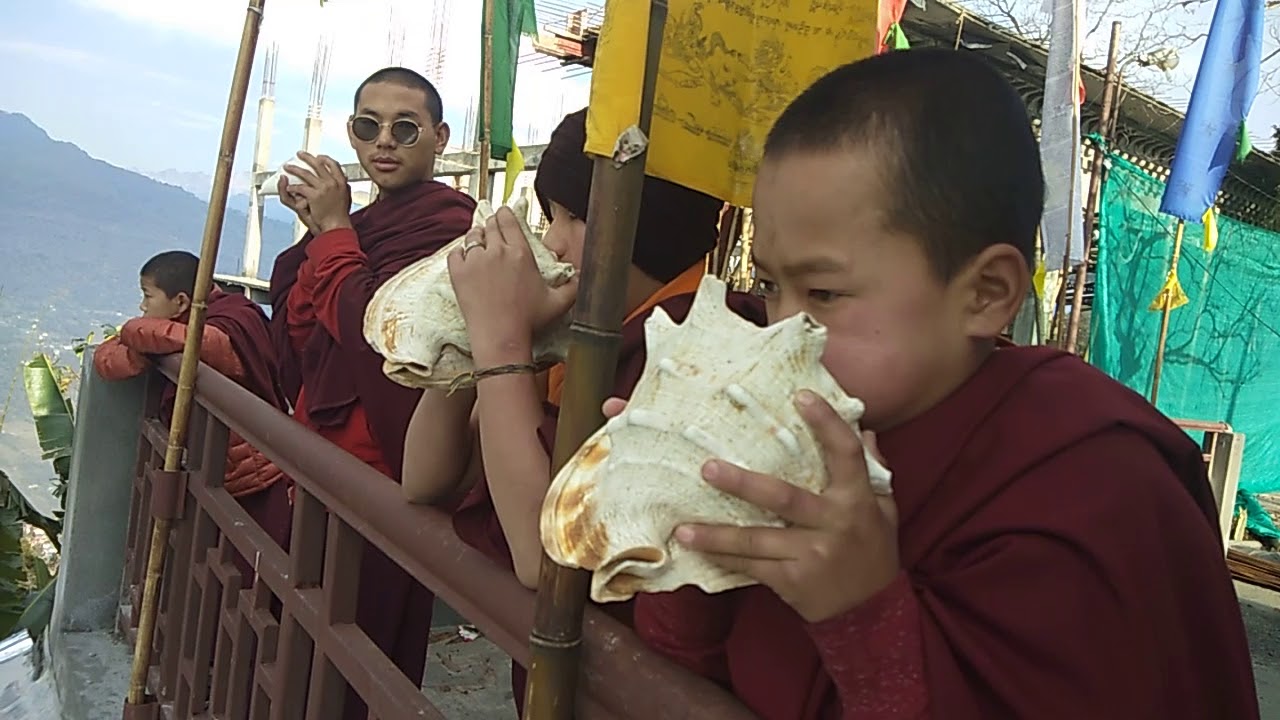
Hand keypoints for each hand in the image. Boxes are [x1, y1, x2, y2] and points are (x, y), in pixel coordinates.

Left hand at [282, 151, 352, 233]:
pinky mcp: (314, 195)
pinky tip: (289, 188)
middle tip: (300, 154)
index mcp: (342, 183)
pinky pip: (300, 188)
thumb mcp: (346, 198)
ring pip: (306, 174)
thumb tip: (345, 178)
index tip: (319, 157)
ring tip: (288, 167)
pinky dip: (293, 188)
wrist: (337, 227)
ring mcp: (323, 188)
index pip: (334, 165)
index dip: (325, 159)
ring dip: (295, 169)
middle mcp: (333, 183)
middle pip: (318, 165)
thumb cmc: (340, 217)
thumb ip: (345, 188)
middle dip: (307, 158)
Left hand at [447, 207, 577, 362]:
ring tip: (478, 240)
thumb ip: (573, 287)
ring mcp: (476, 261)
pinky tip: (463, 256)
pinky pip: (455, 253)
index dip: (505, 214)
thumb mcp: (558, 303)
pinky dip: (459, 252)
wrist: (500, 336)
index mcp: (521, 253)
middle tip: (491, 226)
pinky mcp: (459, 273)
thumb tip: (582, 278)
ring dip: (475, 235)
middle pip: (490, 225)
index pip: (509, 221)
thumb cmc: (528, 321)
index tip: (504, 213)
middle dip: (491, 223)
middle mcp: (497, 251)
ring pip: (472, 236)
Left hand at [674, 390, 898, 622]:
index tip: (801, 396)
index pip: (845, 453)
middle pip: (783, 498)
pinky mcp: (793, 580)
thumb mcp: (883, 511)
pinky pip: (751, 566)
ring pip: (756, 540)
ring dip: (716, 534)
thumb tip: (864, 428)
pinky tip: (696, 550)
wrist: (871, 613)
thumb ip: (873, 471)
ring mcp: (811, 554)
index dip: (826, 423)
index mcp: (857, 500)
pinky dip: (723, 558)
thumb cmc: (873, 553)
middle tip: (707, 468)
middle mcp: (834, 524)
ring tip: (682, 527)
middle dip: (742, 484)